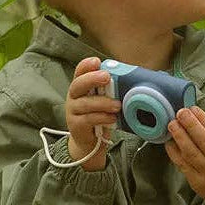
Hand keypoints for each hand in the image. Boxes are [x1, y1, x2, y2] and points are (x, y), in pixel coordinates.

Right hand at [65, 56, 121, 170]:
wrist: (90, 143)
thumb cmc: (99, 117)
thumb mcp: (104, 101)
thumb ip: (110, 90)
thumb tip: (132, 80)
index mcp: (81, 87)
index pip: (80, 72)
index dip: (86, 65)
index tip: (97, 61)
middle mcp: (73, 96)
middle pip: (78, 84)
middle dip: (92, 79)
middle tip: (106, 77)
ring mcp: (73, 111)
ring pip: (85, 103)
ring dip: (103, 102)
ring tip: (117, 105)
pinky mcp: (76, 125)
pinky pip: (88, 119)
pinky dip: (102, 117)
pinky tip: (113, 118)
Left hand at [165, 106, 204, 204]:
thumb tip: (196, 118)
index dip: (203, 119)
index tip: (192, 108)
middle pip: (204, 141)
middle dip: (190, 125)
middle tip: (180, 112)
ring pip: (191, 152)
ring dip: (180, 136)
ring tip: (172, 124)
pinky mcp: (197, 183)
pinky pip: (183, 165)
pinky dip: (174, 153)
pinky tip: (169, 142)